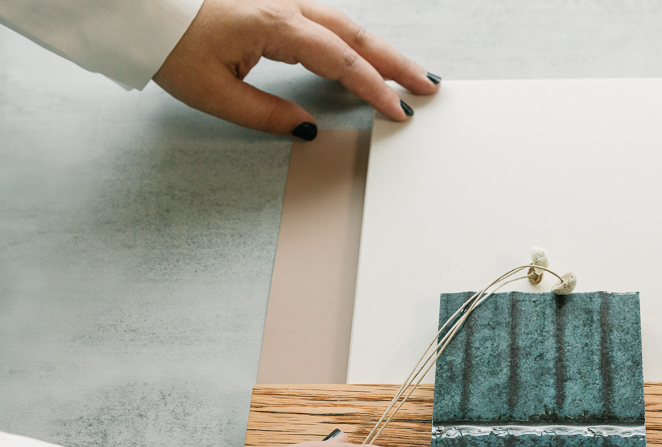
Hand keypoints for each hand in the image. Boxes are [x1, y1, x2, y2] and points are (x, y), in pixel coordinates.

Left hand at [153, 0, 439, 138]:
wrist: (143, 7)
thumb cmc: (172, 45)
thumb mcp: (214, 93)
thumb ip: (267, 115)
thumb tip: (307, 129)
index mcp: (276, 26)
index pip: (342, 60)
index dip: (374, 88)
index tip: (399, 111)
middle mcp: (288, 7)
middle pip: (357, 36)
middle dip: (396, 63)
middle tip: (429, 86)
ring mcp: (285, 3)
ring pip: (347, 27)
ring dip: (382, 52)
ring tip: (410, 75)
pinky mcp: (278, 7)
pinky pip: (330, 25)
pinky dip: (357, 44)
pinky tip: (368, 60)